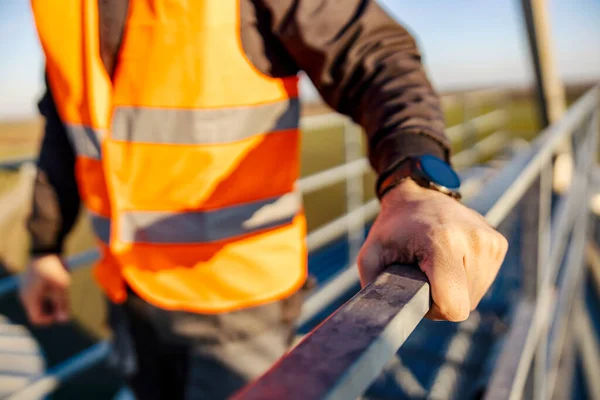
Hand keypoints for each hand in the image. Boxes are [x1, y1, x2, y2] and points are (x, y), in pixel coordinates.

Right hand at [19, 254, 70, 324]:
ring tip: (60, 290)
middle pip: (38, 311)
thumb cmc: (53, 267)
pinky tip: (55, 285)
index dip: (50, 319)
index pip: (37, 319)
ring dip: (51, 301)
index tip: (62, 311)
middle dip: (52, 309)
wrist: (45, 249)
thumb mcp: (61, 286)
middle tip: (63, 299)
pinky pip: (38, 295)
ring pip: (39, 303)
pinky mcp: (30, 284)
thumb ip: (62, 304)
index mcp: (30, 299)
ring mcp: (26, 289)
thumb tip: (64, 320)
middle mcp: (25, 296)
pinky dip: (47, 294)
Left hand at [357, 179, 507, 321]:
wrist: (419, 195)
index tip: (418, 289)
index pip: (453, 306)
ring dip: (454, 289)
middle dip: (441, 299)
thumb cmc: (392, 230)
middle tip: (423, 273)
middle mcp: (474, 241)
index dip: (433, 309)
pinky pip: (482, 283)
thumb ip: (375, 290)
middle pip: (463, 306)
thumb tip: (381, 320)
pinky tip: (451, 259)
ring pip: (474, 297)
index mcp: (443, 242)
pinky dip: (465, 279)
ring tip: (436, 264)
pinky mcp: (498, 244)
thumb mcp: (370, 256)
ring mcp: (490, 242)